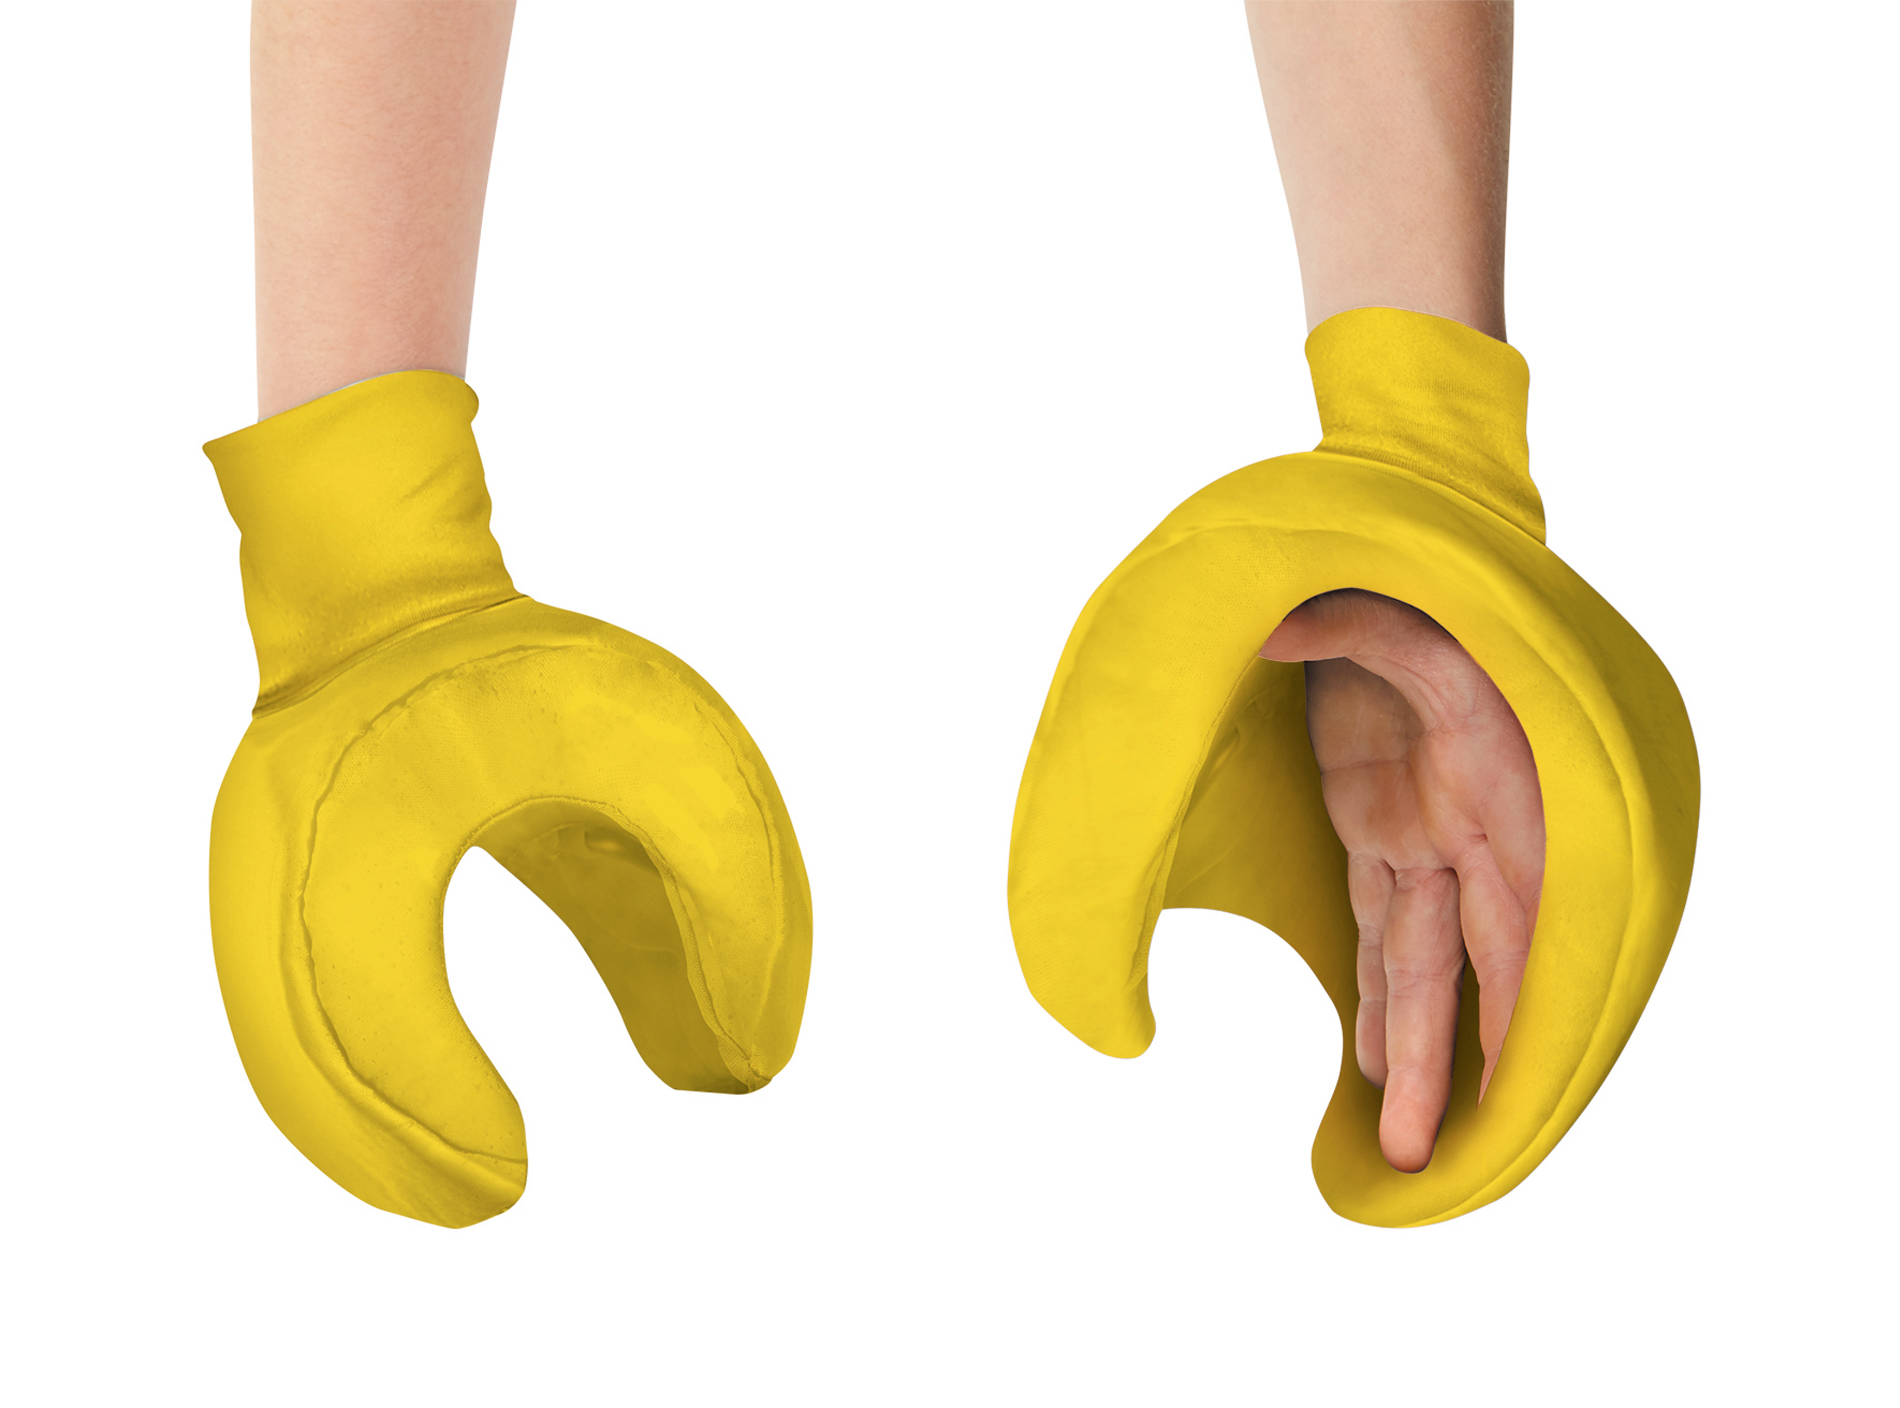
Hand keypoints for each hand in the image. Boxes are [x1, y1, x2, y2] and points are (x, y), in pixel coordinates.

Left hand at [1261, 590, 1542, 1171]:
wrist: (1402, 580)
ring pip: (1417, 962)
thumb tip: (1272, 630)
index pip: (1513, 921)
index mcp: (1501, 796)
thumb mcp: (1408, 608)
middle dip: (1448, 1058)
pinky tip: (1372, 1061)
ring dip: (1410, 1046)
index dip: (1511, 1004)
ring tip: (1403, 1133)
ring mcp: (1423, 838)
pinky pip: (1381, 929)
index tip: (1508, 1082)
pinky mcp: (1381, 832)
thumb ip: (1351, 624)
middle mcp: (1471, 836)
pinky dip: (1379, 995)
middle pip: (1462, 966)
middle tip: (1427, 1152)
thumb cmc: (1427, 596)